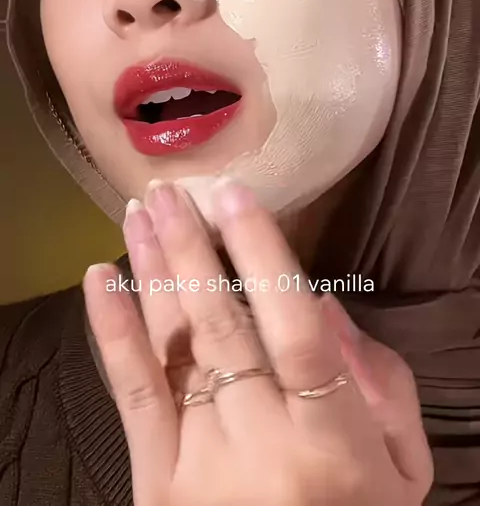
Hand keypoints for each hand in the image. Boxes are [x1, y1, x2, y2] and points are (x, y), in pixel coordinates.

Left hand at [83, 179, 432, 505]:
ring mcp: (200, 466)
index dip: (262, 256)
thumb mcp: (402, 467)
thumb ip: (380, 383)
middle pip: (222, 328)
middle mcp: (261, 448)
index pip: (296, 332)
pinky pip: (132, 395)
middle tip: (170, 189)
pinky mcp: (156, 482)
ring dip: (154, 271)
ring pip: (174, 349)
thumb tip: (322, 301)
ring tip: (140, 212)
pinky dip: (113, 331)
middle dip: (192, 248)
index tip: (234, 196)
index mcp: (332, 444)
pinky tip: (100, 278)